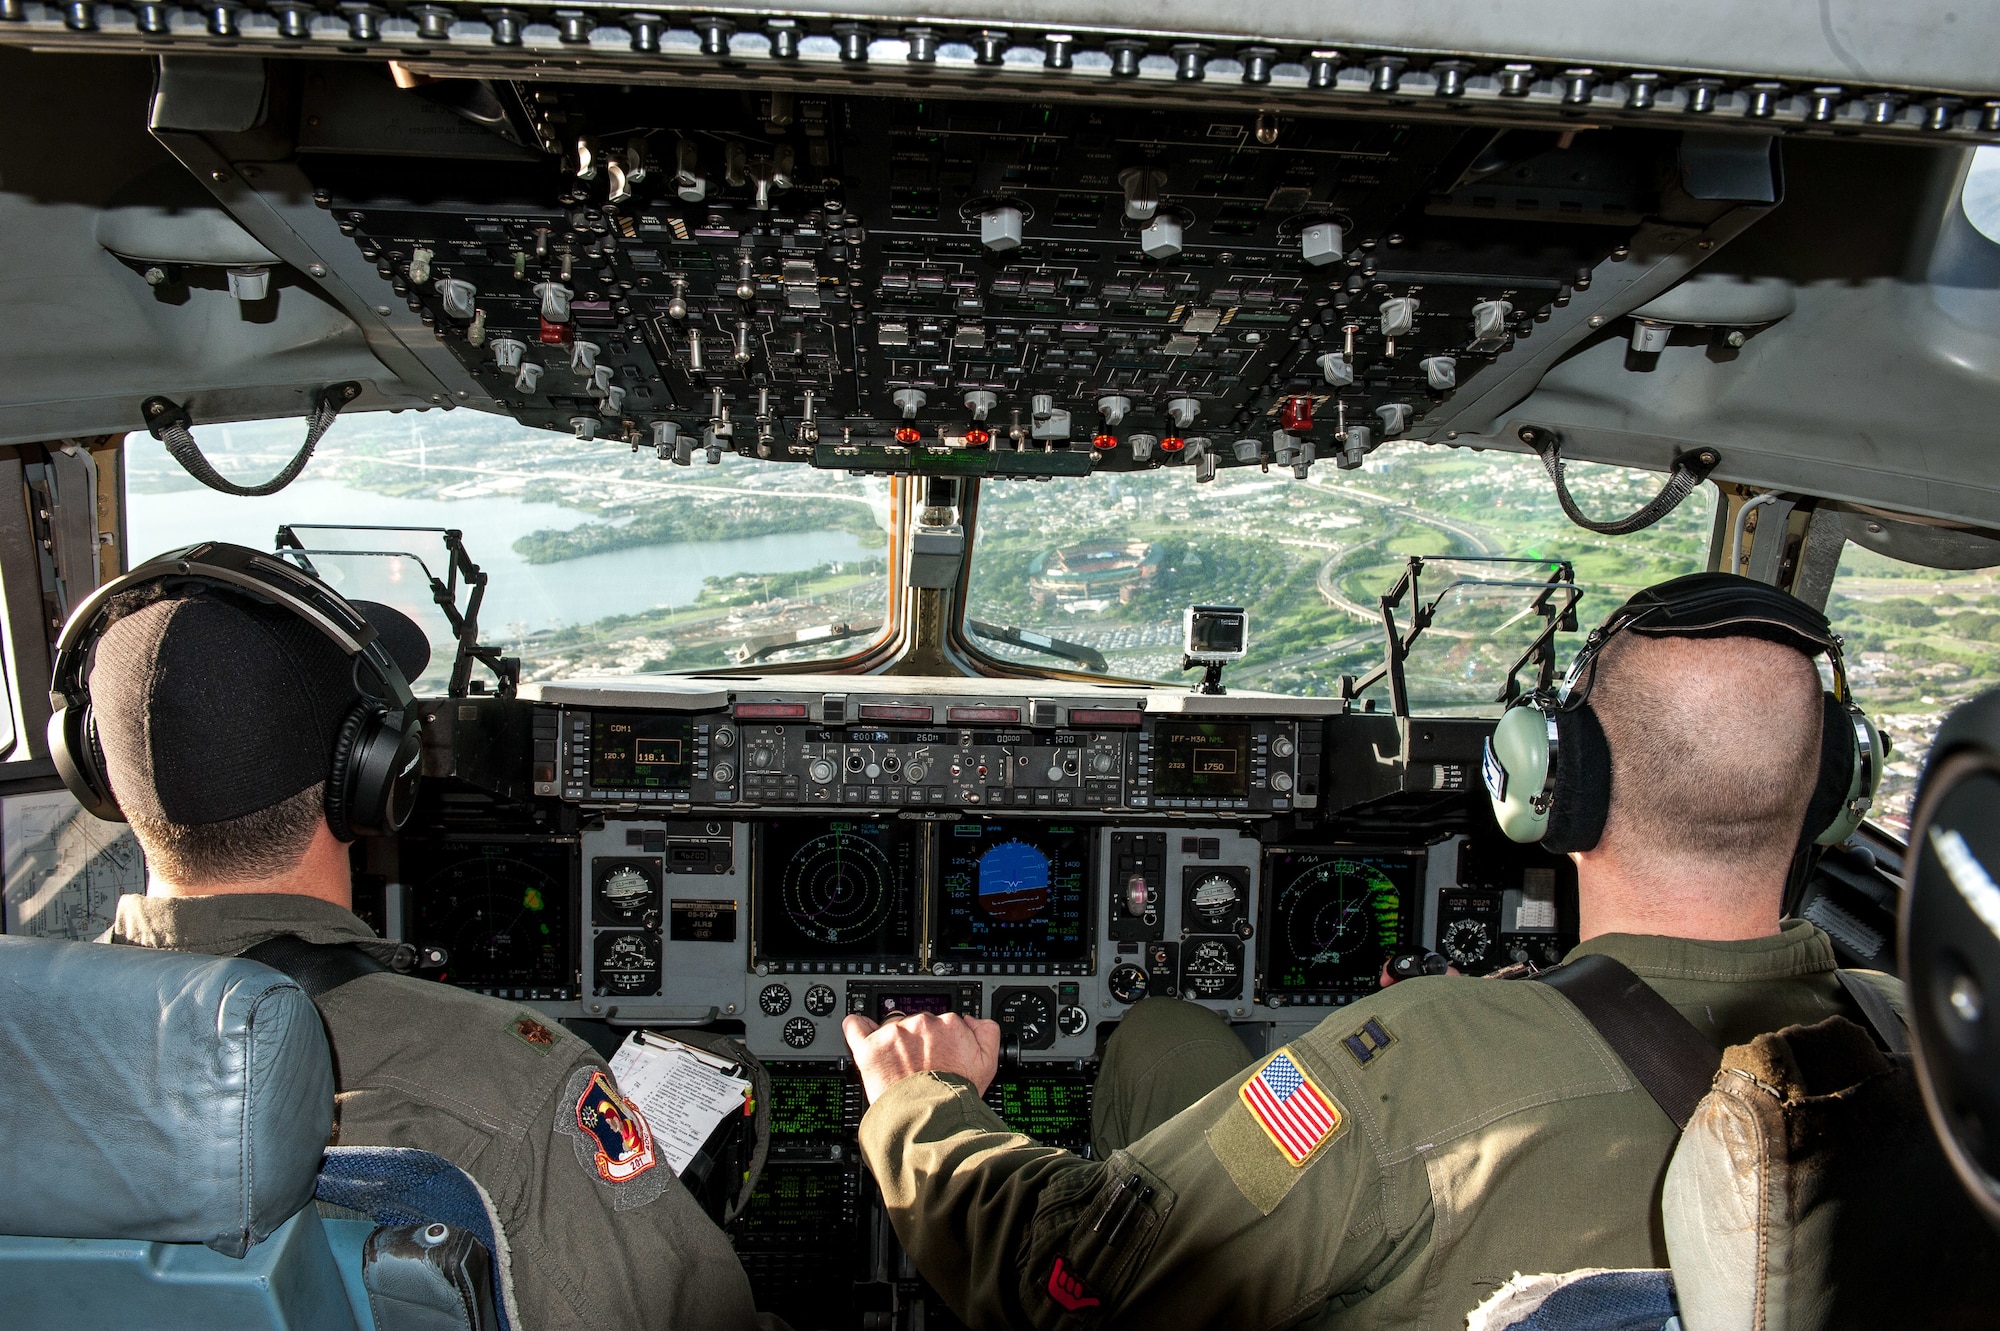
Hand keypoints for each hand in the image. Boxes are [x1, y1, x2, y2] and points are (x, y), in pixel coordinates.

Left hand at [842, 1011, 1001, 1102]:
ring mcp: (894, 1035)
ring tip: (896, 1062)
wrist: (932, 1119)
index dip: (938, 1037)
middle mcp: (921, 1024)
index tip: (936, 1050)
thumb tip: (973, 1021)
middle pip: (915, 1022)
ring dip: (892, 1040)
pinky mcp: (870, 1048)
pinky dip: (857, 1027)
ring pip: (890, 1026)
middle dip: (916, 1039)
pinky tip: (861, 1030)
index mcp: (948, 1024)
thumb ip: (987, 1033)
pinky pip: (855, 1026)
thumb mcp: (988, 1063)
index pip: (940, 1021)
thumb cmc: (956, 1096)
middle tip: (918, 1062)